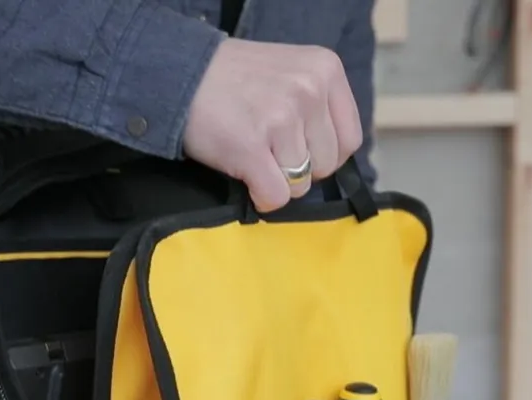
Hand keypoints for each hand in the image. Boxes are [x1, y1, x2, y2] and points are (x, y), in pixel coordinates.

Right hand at [182, 38, 362, 212]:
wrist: (181, 74)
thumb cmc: (236, 81)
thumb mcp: (291, 73)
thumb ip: (319, 107)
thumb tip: (332, 161)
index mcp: (325, 70)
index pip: (349, 140)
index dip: (324, 156)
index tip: (298, 149)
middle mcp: (309, 90)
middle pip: (326, 166)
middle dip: (299, 169)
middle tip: (269, 150)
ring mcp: (281, 119)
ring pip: (300, 185)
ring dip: (276, 180)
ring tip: (253, 153)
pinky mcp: (251, 148)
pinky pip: (275, 197)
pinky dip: (260, 197)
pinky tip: (247, 177)